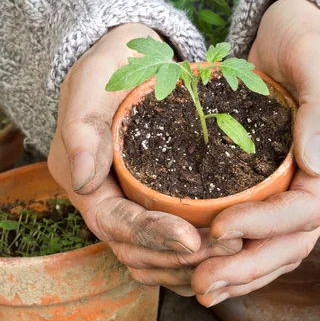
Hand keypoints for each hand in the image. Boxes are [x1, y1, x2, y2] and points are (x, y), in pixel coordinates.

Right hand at [48, 24, 241, 294]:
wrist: (132, 59)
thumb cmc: (111, 67)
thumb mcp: (92, 83)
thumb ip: (83, 127)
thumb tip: (82, 181)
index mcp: (86, 181)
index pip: (114, 223)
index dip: (151, 237)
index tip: (189, 239)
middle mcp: (107, 201)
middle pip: (137, 250)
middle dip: (180, 256)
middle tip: (228, 245)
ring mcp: (131, 203)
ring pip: (155, 256)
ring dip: (192, 262)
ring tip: (235, 247)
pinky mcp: (156, 200)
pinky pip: (171, 242)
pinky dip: (196, 252)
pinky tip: (227, 244)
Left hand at [192, 0, 319, 305]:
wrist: (297, 32)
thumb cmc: (309, 39)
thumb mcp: (317, 60)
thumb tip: (316, 166)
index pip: (304, 210)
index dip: (264, 226)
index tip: (220, 230)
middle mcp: (319, 180)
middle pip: (290, 241)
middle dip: (247, 266)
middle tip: (202, 285)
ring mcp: (296, 182)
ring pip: (275, 243)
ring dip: (239, 269)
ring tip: (198, 288)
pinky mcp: (272, 178)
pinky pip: (259, 224)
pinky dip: (235, 248)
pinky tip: (204, 259)